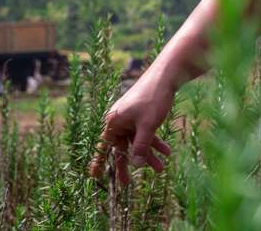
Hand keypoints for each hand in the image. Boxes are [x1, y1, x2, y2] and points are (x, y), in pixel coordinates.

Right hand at [88, 65, 175, 185]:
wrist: (166, 76)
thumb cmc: (153, 98)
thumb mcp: (148, 126)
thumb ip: (141, 146)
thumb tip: (136, 165)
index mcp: (114, 122)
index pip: (104, 146)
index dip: (99, 162)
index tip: (93, 176)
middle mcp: (120, 120)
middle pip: (122, 147)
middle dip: (130, 164)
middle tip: (127, 185)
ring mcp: (131, 118)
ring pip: (137, 141)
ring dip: (149, 154)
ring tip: (161, 168)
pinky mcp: (142, 115)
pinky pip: (146, 133)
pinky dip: (155, 142)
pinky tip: (167, 151)